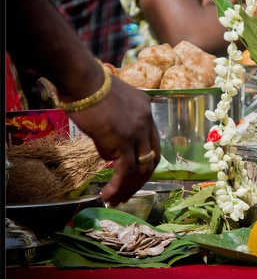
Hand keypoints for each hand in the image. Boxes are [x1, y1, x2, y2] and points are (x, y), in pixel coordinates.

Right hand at [67, 77, 159, 205]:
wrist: (82, 78)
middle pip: (152, 158)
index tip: (133, 174)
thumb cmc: (86, 89)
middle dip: (140, 179)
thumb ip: (112, 129)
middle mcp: (146, 121)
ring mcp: (137, 131)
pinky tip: (107, 195)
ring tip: (115, 199)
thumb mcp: (107, 107)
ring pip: (141, 167)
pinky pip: (126, 170)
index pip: (151, 142)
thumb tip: (108, 154)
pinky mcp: (123, 140)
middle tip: (126, 193)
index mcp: (145, 110)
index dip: (143, 161)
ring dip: (129, 187)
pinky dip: (119, 185)